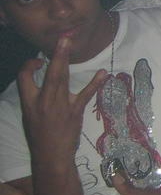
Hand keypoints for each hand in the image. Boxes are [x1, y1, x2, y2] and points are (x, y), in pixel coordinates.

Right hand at [17, 36, 105, 159]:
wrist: (51, 155)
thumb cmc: (40, 135)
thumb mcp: (31, 114)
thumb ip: (37, 96)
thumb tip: (46, 79)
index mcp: (29, 102)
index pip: (24, 77)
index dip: (29, 65)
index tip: (38, 60)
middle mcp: (43, 102)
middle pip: (48, 73)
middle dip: (55, 55)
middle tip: (62, 39)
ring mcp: (60, 106)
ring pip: (62, 78)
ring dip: (65, 60)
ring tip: (69, 44)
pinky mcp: (74, 111)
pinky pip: (86, 94)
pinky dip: (95, 83)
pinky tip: (103, 73)